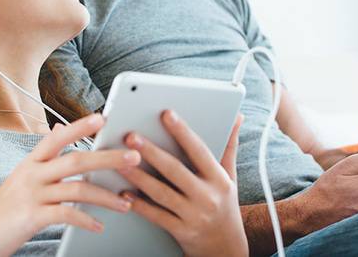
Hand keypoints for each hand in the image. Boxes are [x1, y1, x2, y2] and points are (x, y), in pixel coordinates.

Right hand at [0, 114, 140, 256]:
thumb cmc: (3, 209)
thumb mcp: (22, 176)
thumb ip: (44, 156)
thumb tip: (60, 127)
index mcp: (31, 162)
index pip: (58, 137)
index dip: (80, 126)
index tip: (103, 117)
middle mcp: (31, 174)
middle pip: (75, 160)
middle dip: (108, 158)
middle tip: (134, 157)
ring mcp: (31, 195)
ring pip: (76, 188)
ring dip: (105, 196)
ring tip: (126, 202)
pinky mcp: (30, 217)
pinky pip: (65, 215)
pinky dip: (85, 219)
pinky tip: (99, 225)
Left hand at [118, 111, 247, 256]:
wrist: (226, 248)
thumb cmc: (225, 206)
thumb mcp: (230, 176)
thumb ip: (229, 146)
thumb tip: (236, 117)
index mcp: (218, 178)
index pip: (199, 150)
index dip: (182, 131)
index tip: (167, 114)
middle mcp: (207, 196)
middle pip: (175, 170)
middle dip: (152, 152)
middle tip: (132, 136)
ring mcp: (193, 215)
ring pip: (162, 193)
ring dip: (140, 177)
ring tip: (121, 162)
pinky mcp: (180, 231)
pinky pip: (157, 216)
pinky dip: (140, 205)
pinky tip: (125, 194)